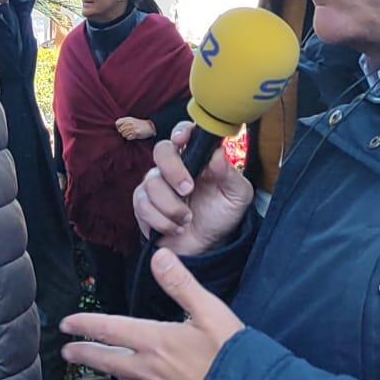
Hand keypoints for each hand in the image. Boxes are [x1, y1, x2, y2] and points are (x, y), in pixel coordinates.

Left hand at [61, 248, 243, 379]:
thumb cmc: (233, 359)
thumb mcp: (210, 312)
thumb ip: (181, 284)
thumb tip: (159, 258)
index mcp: (156, 342)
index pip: (110, 329)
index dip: (85, 325)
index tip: (67, 324)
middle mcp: (150, 370)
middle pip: (107, 360)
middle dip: (85, 354)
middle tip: (67, 352)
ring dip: (111, 371)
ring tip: (104, 366)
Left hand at [115, 117, 156, 140]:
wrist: (151, 126)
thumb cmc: (140, 124)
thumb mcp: (131, 120)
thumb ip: (124, 122)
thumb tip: (117, 128)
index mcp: (128, 119)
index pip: (117, 123)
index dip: (118, 127)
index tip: (122, 129)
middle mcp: (130, 122)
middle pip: (120, 130)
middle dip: (123, 132)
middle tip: (129, 132)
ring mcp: (133, 127)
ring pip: (123, 135)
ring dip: (127, 136)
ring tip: (132, 133)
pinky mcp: (136, 132)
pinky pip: (128, 138)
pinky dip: (130, 138)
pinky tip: (134, 136)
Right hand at [134, 121, 253, 255]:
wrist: (207, 247)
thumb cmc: (221, 216)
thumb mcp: (236, 196)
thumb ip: (229, 174)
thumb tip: (217, 152)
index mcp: (196, 158)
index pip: (183, 133)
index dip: (180, 132)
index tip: (183, 140)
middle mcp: (173, 167)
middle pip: (161, 151)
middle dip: (173, 170)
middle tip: (188, 189)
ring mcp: (155, 184)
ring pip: (152, 184)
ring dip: (172, 206)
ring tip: (187, 219)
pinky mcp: (143, 204)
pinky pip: (143, 206)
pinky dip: (162, 221)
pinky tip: (175, 227)